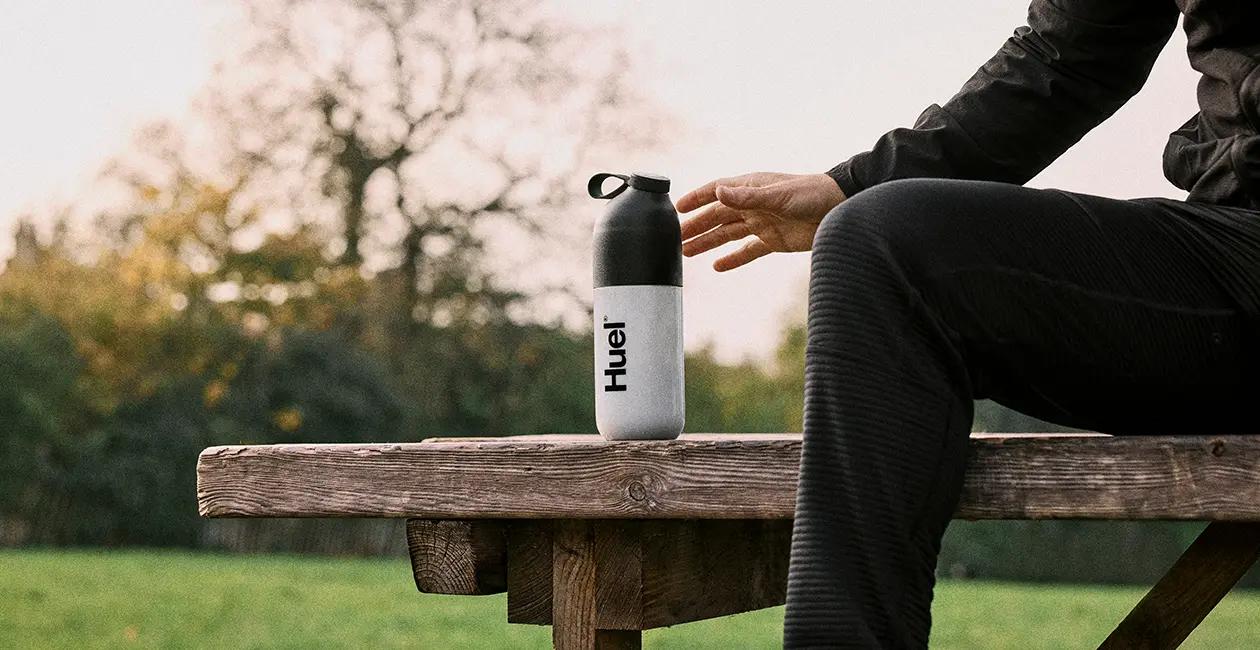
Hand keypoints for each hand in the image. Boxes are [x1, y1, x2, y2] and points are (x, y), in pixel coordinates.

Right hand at [677, 172, 845, 270]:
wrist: (842, 209)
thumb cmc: (812, 194)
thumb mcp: (778, 195)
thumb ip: (747, 197)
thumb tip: (718, 193)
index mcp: (751, 187)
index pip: (716, 191)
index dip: (696, 199)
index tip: (676, 209)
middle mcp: (753, 204)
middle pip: (717, 216)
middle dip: (695, 226)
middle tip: (673, 239)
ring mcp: (762, 222)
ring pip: (728, 233)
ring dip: (707, 242)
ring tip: (686, 253)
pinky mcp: (773, 240)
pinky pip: (748, 250)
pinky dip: (733, 258)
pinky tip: (718, 266)